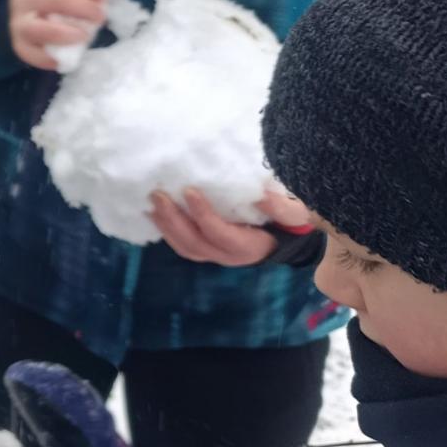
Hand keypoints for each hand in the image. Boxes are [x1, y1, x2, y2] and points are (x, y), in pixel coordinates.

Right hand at [8, 0, 112, 69]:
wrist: (24, 24)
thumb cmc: (51, 5)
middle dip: (83, 7)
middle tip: (101, 17)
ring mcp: (18, 24)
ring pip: (38, 29)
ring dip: (64, 34)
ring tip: (84, 37)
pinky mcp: (19, 46)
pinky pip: (33, 55)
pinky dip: (50, 59)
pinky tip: (65, 59)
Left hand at [150, 186, 311, 266]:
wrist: (287, 237)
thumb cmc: (291, 223)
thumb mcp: (297, 215)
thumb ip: (283, 208)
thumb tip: (261, 196)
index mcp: (249, 248)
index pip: (220, 234)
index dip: (203, 215)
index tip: (189, 190)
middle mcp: (228, 256)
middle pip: (195, 243)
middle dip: (173, 220)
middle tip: (158, 194)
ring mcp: (215, 255)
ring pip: (184, 247)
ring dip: (164, 225)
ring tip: (150, 203)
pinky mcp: (206, 248)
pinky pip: (182, 244)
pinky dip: (166, 229)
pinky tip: (153, 211)